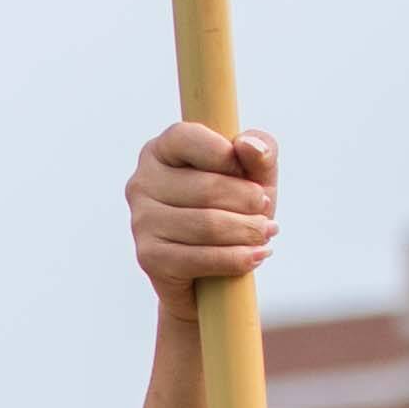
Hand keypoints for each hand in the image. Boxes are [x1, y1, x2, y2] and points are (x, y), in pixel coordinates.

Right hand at [131, 122, 277, 292]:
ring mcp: (141, 221)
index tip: (251, 178)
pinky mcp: (148, 258)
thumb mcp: (255, 173)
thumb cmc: (235, 209)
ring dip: (248, 232)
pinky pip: (200, 258)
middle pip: (207, 188)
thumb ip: (261, 150)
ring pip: (207, 224)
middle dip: (249, 204)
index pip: (188, 138)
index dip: (227, 156)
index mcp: (162, 150)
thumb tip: (247, 145)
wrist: (214, 269)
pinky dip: (236, 259)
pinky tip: (255, 257)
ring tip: (265, 236)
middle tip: (267, 217)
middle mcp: (142, 182)